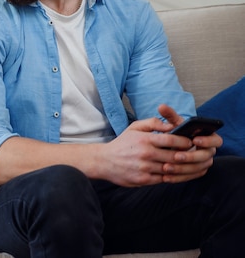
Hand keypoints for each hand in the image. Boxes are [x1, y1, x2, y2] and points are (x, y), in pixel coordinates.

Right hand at [99, 104, 218, 186]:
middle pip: (175, 156)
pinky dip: (174, 176)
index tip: (191, 142)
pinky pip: (164, 179)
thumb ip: (153, 123)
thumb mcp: (134, 127)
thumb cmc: (123, 143)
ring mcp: (145, 168)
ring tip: (191, 164)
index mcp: (145, 139)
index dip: (185, 141)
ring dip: (184, 167)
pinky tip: (179, 172)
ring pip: (172, 169)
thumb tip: (171, 124)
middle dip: (188, 155)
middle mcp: (146, 154)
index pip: (172, 139)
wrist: (104, 161)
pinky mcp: (144, 180)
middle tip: (196, 154)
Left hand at [157, 104, 221, 183]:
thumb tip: (161, 106)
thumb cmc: (175, 131)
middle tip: (177, 155)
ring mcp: (203, 162)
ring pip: (198, 168)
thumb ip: (169, 115)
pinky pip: (190, 177)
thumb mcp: (173, 123)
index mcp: (208, 137)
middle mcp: (209, 150)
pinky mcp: (195, 172)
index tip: (194, 139)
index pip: (216, 140)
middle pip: (207, 156)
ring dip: (183, 168)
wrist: (170, 146)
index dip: (207, 140)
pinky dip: (178, 177)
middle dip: (192, 156)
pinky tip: (166, 176)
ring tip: (166, 167)